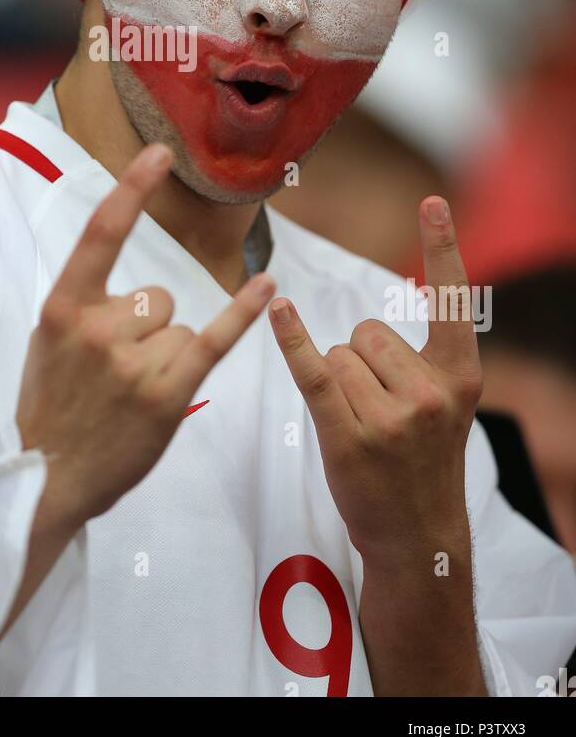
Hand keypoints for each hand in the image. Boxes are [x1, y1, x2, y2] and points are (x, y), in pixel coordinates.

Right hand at [16, 142, 275, 527]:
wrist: (48, 480)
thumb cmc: (52, 407)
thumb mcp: (47, 345)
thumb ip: (84, 307)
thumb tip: (128, 287)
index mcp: (62, 308)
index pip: (101, 234)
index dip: (131, 189)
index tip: (160, 152)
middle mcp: (98, 329)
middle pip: (157, 297)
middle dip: (148, 329)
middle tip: (117, 376)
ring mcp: (132, 363)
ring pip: (179, 326)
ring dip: (166, 356)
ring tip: (131, 396)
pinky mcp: (166, 394)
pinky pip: (213, 340)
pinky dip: (242, 312)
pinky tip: (267, 286)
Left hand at [269, 197, 482, 562]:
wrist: (418, 535)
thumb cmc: (422, 461)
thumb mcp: (443, 407)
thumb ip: (419, 363)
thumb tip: (364, 326)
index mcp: (460, 377)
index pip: (452, 302)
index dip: (443, 248)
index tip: (431, 201)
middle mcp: (430, 393)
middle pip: (365, 331)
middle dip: (359, 359)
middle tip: (377, 409)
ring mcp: (391, 418)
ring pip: (337, 354)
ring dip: (337, 381)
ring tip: (360, 425)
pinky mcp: (349, 436)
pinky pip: (314, 371)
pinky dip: (292, 339)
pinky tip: (277, 310)